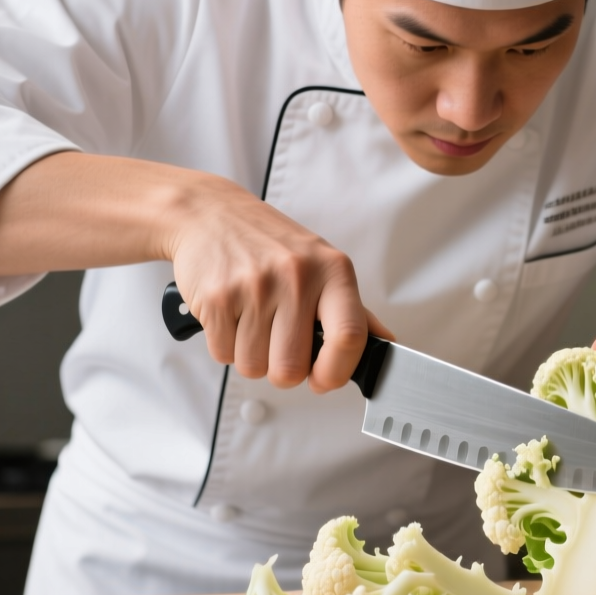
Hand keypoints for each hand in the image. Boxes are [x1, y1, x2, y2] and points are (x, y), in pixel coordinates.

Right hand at [165, 178, 391, 391]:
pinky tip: (232, 315)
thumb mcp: (322, 266)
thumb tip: (385, 344)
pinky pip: (224, 355)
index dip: (336, 372)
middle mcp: (296, 276)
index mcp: (332, 271)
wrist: (210, 213)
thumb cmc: (271, 245)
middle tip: (279, 346)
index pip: (350, 337)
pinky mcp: (216, 297)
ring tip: (253, 321)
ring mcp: (254, 287)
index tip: (324, 380)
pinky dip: (226, 346)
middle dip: (283, 371)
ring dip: (252, 357)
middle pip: (291, 368)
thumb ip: (354, 311)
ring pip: (254, 367)